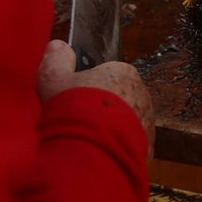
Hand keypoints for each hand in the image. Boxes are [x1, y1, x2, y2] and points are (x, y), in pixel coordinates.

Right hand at [36, 39, 153, 156]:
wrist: (93, 152)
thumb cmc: (74, 111)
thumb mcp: (53, 80)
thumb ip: (55, 60)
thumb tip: (57, 46)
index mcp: (124, 72)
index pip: (105, 76)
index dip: (85, 91)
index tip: (72, 103)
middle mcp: (142, 94)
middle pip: (116, 100)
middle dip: (98, 111)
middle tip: (76, 123)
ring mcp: (147, 122)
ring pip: (123, 124)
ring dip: (108, 131)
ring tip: (85, 142)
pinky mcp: (148, 147)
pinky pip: (129, 145)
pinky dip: (114, 149)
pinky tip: (97, 155)